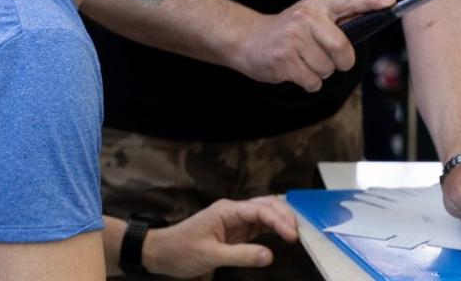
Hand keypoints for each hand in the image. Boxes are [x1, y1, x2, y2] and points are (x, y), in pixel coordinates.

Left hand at [144, 196, 298, 277]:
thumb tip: (270, 256)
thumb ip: (241, 255)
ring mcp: (235, 220)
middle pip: (267, 205)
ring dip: (281, 220)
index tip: (293, 236)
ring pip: (265, 213)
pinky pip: (259, 225)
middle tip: (299, 233)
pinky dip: (273, 228)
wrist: (161, 253)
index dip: (279, 221)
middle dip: (285, 216)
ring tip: (296, 232)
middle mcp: (233, 211)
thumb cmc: (181, 251)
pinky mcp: (235, 231)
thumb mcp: (211, 255)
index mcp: (227, 210)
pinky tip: (282, 234)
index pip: (260, 210)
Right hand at [232, 0, 395, 90]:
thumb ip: (334, 22)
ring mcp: (294, 39)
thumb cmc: (285, 31)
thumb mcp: (308, 16)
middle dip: (342, 62)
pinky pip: (312, 81)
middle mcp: (306, 18)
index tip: (391, 1)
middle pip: (342, 49)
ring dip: (320, 72)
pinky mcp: (284, 60)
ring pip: (328, 69)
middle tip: (332, 60)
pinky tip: (295, 70)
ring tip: (303, 61)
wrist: (246, 39)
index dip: (371, 2)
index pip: (349, 1)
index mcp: (316, 5)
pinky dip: (308, 82)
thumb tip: (364, 26)